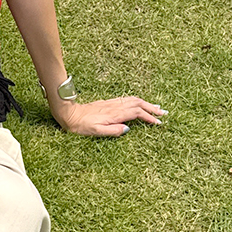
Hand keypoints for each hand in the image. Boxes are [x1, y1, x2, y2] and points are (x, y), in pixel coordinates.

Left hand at [52, 97, 167, 136]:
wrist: (68, 114)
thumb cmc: (80, 125)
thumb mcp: (95, 132)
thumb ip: (112, 131)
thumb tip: (128, 129)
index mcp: (114, 114)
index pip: (136, 113)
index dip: (149, 117)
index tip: (158, 123)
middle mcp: (114, 107)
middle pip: (138, 103)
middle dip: (151, 108)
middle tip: (163, 113)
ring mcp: (111, 103)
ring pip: (133, 100)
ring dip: (146, 103)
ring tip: (156, 107)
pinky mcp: (108, 103)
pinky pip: (126, 99)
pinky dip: (136, 101)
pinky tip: (139, 103)